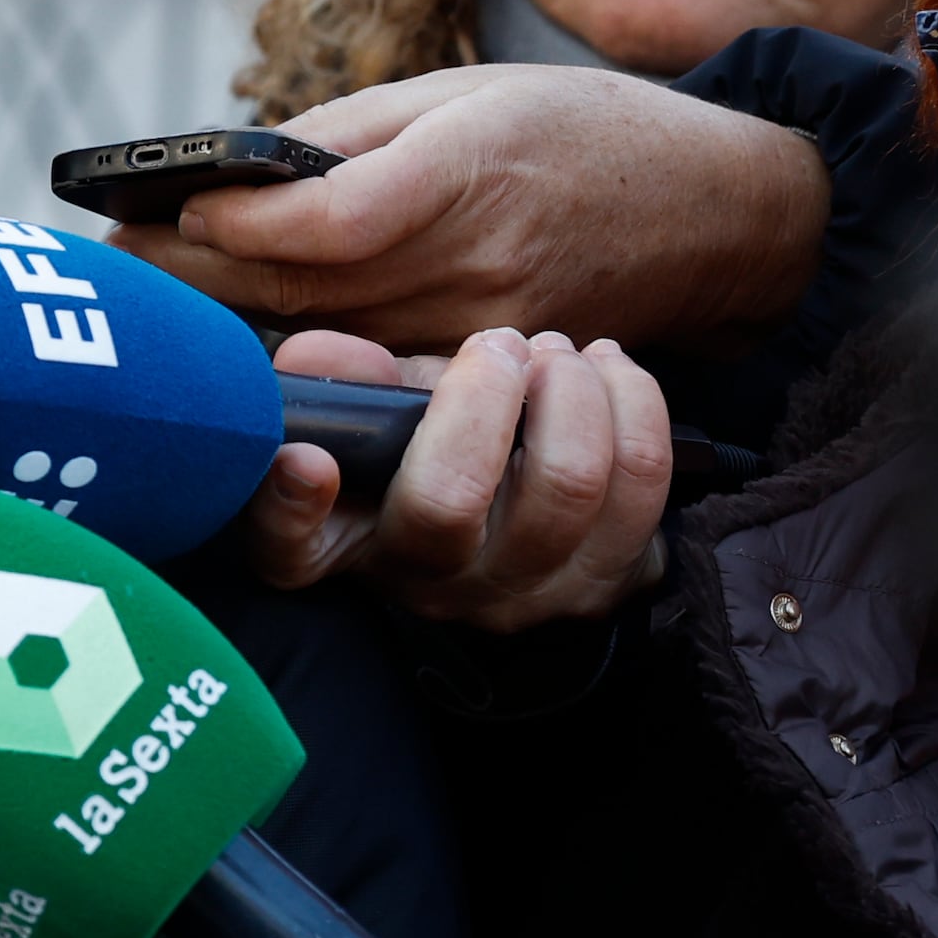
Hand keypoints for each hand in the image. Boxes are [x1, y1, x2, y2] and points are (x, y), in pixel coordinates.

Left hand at [111, 64, 831, 353]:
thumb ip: (341, 134)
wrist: (710, 210)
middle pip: (300, 292)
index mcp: (466, 168)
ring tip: (156, 298)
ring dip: (226, 327)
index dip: (233, 224)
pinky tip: (239, 339)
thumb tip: (227, 170)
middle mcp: (473, 262)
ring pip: (322, 344)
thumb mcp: (461, 89)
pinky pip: (368, 375)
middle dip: (191, 281)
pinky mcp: (483, 370)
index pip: (325, 222)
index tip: (171, 208)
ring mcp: (480, 330)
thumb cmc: (576, 129)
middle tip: (116, 262)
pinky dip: (294, 358)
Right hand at [232, 327, 674, 629]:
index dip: (292, 508)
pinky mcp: (609, 579)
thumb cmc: (440, 451)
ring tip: (556, 354)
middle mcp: (432, 587)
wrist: (535, 513)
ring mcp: (527, 594)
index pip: (292, 548)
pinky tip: (605, 370)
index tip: (309, 458)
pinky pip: (645, 483)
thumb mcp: (385, 419)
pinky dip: (633, 401)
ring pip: (567, 484)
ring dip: (571, 390)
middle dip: (484, 392)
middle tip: (498, 343)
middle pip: (451, 499)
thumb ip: (351, 383)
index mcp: (348, 546)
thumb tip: (310, 356)